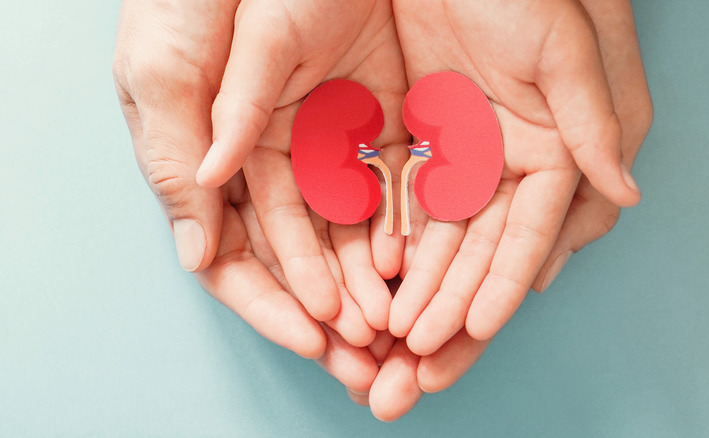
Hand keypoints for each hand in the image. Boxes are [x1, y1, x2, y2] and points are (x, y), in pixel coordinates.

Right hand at [204, 0, 412, 337]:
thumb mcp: (171, 67)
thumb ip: (183, 149)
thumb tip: (197, 241)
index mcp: (219, 156)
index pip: (243, 249)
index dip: (275, 297)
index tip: (311, 333)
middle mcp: (275, 159)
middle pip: (304, 253)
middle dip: (332, 306)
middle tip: (363, 353)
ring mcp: (328, 141)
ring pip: (352, 227)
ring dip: (371, 279)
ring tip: (395, 323)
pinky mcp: (375, 115)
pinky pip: (393, 179)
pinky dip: (403, 223)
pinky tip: (415, 263)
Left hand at [387, 0, 649, 356]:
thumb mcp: (560, 49)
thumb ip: (590, 121)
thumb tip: (628, 192)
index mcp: (554, 151)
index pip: (526, 234)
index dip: (501, 285)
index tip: (472, 331)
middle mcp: (511, 165)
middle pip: (479, 252)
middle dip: (451, 307)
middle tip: (421, 360)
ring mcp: (465, 158)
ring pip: (439, 238)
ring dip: (419, 289)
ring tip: (394, 338)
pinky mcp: (423, 143)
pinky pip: (403, 203)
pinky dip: (392, 244)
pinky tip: (376, 283)